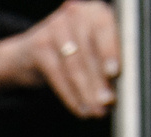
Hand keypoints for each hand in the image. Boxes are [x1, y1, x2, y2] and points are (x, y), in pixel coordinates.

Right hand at [0, 1, 120, 118]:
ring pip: (74, 66)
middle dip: (99, 81)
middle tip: (107, 103)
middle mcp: (75, 13)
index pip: (104, 28)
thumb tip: (121, 88)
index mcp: (95, 11)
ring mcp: (55, 28)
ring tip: (96, 111)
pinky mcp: (38, 46)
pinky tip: (80, 108)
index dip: (109, 51)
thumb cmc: (74, 52)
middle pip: (89, 51)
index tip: (114, 73)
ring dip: (86, 92)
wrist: (30, 53)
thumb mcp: (94, 48)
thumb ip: (108, 60)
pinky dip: (70, 96)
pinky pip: (57, 75)